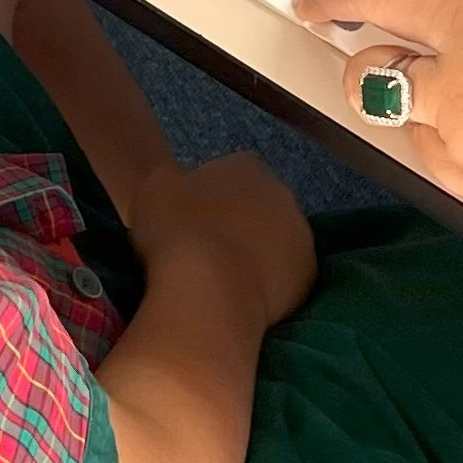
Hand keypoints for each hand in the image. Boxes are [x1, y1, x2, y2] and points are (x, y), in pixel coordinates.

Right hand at [127, 151, 315, 330]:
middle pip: (259, 206)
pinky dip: (270, 284)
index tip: (190, 221)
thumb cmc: (177, 232)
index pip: (231, 172)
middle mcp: (282, 192)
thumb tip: (180, 189)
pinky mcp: (308, 273)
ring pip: (277, 240)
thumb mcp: (154, 190)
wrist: (209, 290)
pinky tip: (243, 297)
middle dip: (240, 223)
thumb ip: (174, 182)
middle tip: (208, 250)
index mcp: (245, 165)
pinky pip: (285, 275)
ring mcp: (301, 233)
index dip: (210, 197)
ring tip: (225, 279)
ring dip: (258, 253)